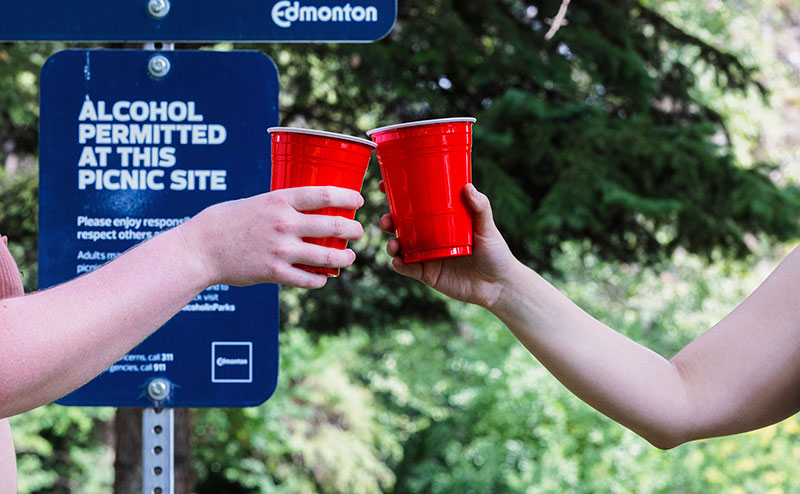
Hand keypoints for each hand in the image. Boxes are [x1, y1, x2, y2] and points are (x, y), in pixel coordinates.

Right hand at [184, 186, 364, 288]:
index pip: (324, 195)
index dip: (348, 197)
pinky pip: (309, 279)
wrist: (200, 249)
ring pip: (328, 256)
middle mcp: (284, 224)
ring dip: (345, 257)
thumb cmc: (225, 222)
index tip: (359, 201)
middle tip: (359, 232)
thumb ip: (280, 206)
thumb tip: (304, 209)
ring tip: (349, 256)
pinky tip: (323, 277)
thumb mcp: (255, 202)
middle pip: (334, 226)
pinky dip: (321, 279)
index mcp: (279, 200)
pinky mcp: (274, 273)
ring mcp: (280, 250)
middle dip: (354, 230)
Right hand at [380, 183, 520, 308]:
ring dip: (391, 243)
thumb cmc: (496, 253)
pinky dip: (399, 265)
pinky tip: (398, 260)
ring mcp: (427, 256)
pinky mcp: (428, 274)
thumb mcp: (487, 227)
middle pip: (401, 226)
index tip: (385, 185)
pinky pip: (408, 269)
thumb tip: (467, 186)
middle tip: (387, 219)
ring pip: (401, 247)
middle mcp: (430, 237)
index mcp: (440, 221)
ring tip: (394, 244)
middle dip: (388, 221)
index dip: (397, 196)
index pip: (416, 206)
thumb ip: (480, 207)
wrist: (498, 286)